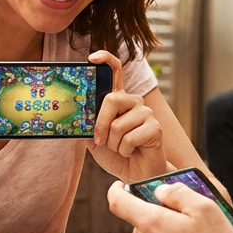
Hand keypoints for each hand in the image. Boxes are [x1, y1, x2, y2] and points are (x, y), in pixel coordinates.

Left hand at [87, 50, 166, 182]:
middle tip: (101, 141)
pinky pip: (129, 138)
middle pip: (111, 99)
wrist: (136, 174)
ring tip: (122, 148)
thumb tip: (77, 118)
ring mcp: (146, 113)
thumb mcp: (95, 140)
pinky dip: (125, 150)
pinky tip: (132, 151)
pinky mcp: (155, 127)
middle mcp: (133, 102)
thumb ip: (87, 126)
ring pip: (118, 125)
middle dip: (101, 125)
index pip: (115, 71)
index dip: (105, 59)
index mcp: (118, 99)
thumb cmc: (117, 154)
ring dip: (113, 144)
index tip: (92, 58)